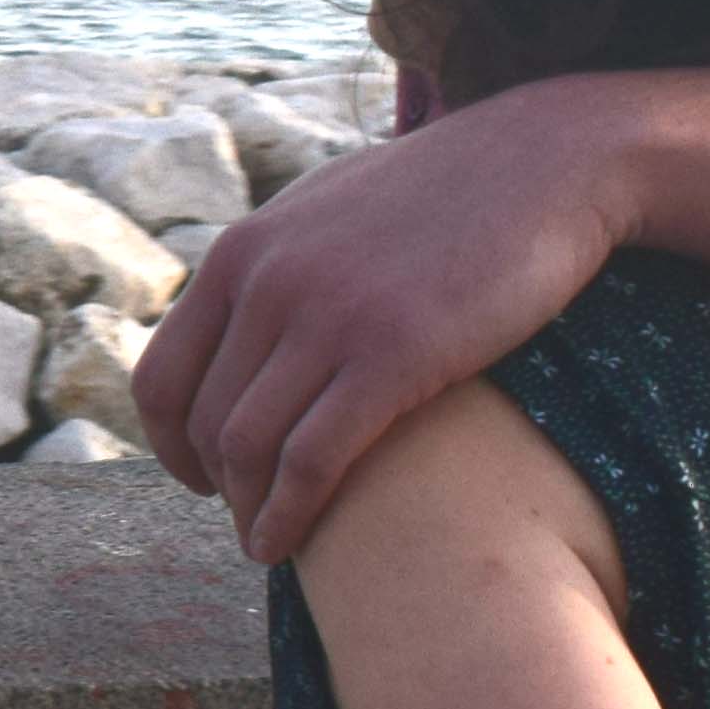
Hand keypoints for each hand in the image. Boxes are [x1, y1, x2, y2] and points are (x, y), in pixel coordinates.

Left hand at [139, 77, 638, 562]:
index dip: (170, 447)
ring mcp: (327, 316)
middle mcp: (268, 282)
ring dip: (249, 511)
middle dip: (219, 487)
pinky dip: (289, 515)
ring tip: (268, 543)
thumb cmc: (448, 195)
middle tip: (249, 520)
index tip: (203, 480)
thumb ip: (277, 262)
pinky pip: (311, 459)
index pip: (161, 377)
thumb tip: (242, 318)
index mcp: (242, 252)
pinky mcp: (394, 353)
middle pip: (204, 423)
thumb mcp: (330, 211)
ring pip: (247, 448)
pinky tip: (292, 543)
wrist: (548, 164)